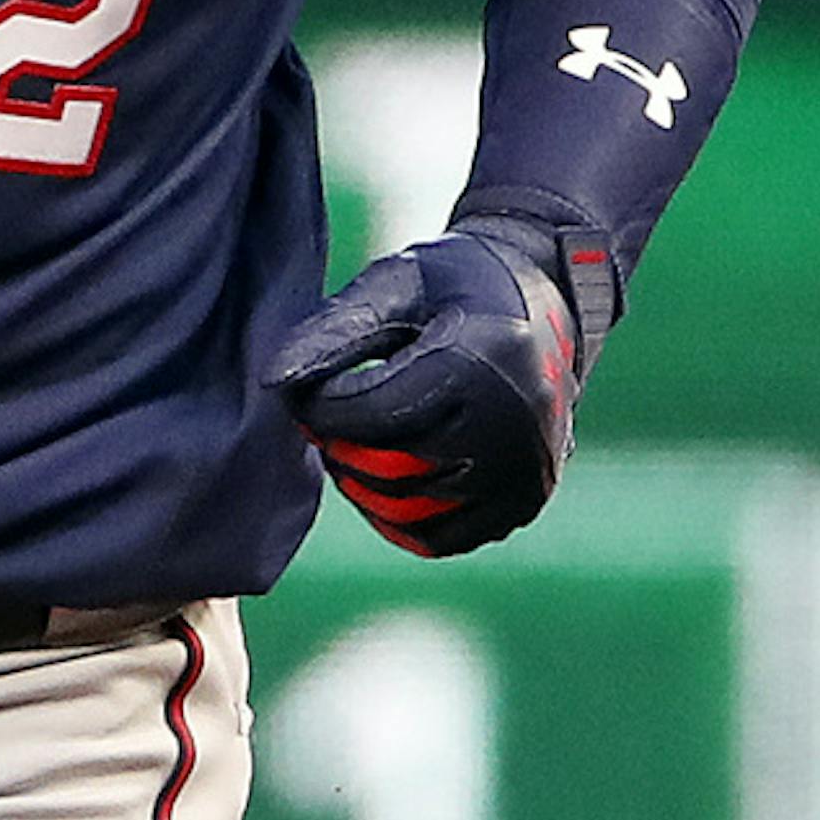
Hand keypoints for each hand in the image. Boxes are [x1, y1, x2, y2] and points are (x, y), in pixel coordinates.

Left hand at [264, 217, 603, 556]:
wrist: (542, 296)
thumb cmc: (454, 283)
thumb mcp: (395, 284)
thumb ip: (334, 331)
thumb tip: (276, 382)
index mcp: (480, 362)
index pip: (374, 412)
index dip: (320, 409)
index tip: (298, 394)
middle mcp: (513, 426)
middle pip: (392, 467)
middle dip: (338, 448)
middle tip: (317, 421)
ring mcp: (526, 471)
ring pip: (413, 509)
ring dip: (362, 485)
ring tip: (345, 445)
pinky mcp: (526, 500)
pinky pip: (445, 536)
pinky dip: (400, 519)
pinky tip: (380, 479)